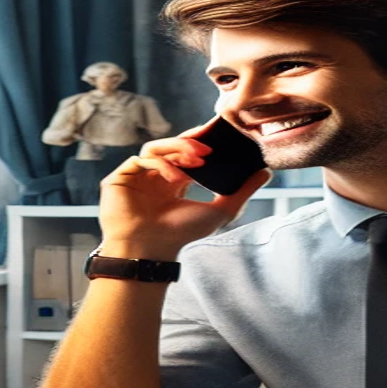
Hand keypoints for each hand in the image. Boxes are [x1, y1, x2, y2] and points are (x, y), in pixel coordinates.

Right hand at [99, 122, 270, 258]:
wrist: (151, 251)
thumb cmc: (181, 235)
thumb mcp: (220, 211)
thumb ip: (243, 191)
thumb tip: (266, 172)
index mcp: (174, 182)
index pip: (186, 153)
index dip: (200, 143)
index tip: (217, 136)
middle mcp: (154, 176)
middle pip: (171, 146)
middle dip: (190, 143)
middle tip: (209, 147)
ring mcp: (136, 176)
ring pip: (156, 148)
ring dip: (178, 149)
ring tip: (197, 159)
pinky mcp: (120, 178)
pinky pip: (141, 159)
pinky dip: (160, 164)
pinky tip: (176, 178)